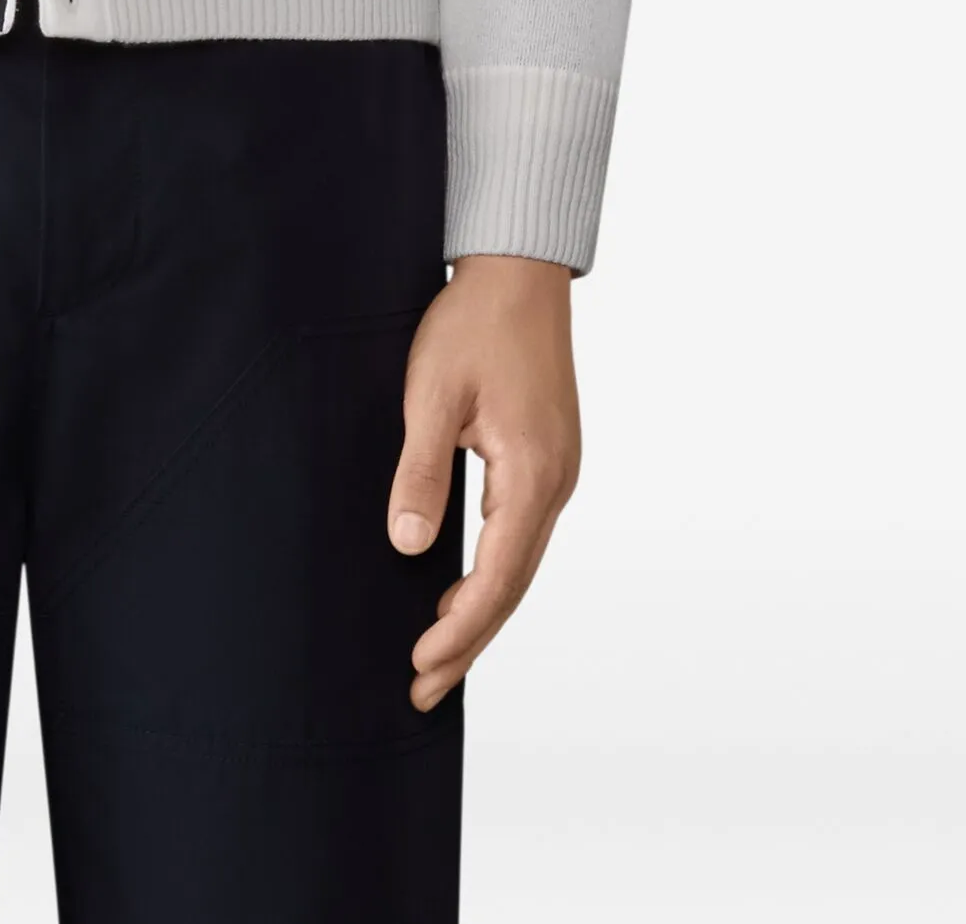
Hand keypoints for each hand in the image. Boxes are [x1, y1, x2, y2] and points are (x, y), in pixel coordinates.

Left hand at [386, 253, 580, 710]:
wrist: (518, 273)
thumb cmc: (471, 323)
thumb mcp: (431, 394)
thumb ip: (419, 472)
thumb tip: (408, 547)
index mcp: (533, 473)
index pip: (497, 577)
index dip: (459, 629)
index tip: (419, 666)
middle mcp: (556, 483)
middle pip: (514, 585)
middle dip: (468, 642)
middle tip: (423, 692)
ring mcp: (558, 473)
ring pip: (520, 565)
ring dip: (480, 612)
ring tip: (437, 659)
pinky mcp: (547, 460)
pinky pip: (521, 536)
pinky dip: (492, 574)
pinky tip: (462, 590)